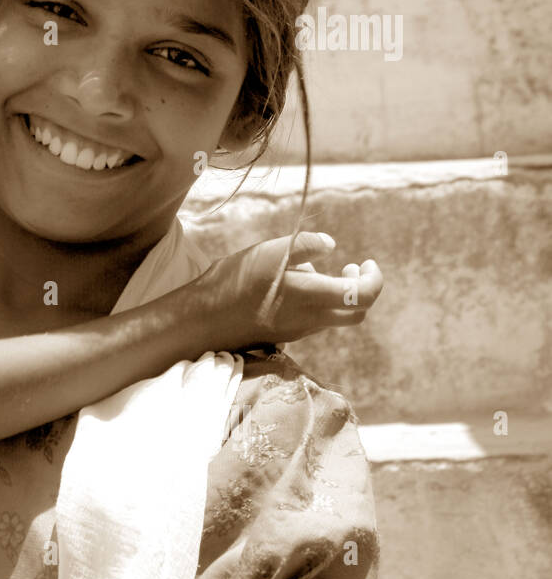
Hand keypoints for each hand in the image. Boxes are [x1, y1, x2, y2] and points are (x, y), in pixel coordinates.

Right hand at [192, 231, 383, 350]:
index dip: (375, 279)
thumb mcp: (269, 252)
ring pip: (334, 316)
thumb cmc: (235, 281)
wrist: (203, 319)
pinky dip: (316, 302)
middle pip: (356, 314)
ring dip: (336, 294)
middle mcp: (311, 319)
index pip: (364, 296)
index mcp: (313, 297)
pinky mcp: (283, 333)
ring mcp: (297, 330)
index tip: (366, 262)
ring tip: (310, 270)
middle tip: (351, 268)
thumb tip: (330, 245)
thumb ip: (304, 245)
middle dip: (362, 290)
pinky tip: (290, 285)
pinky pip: (313, 320)